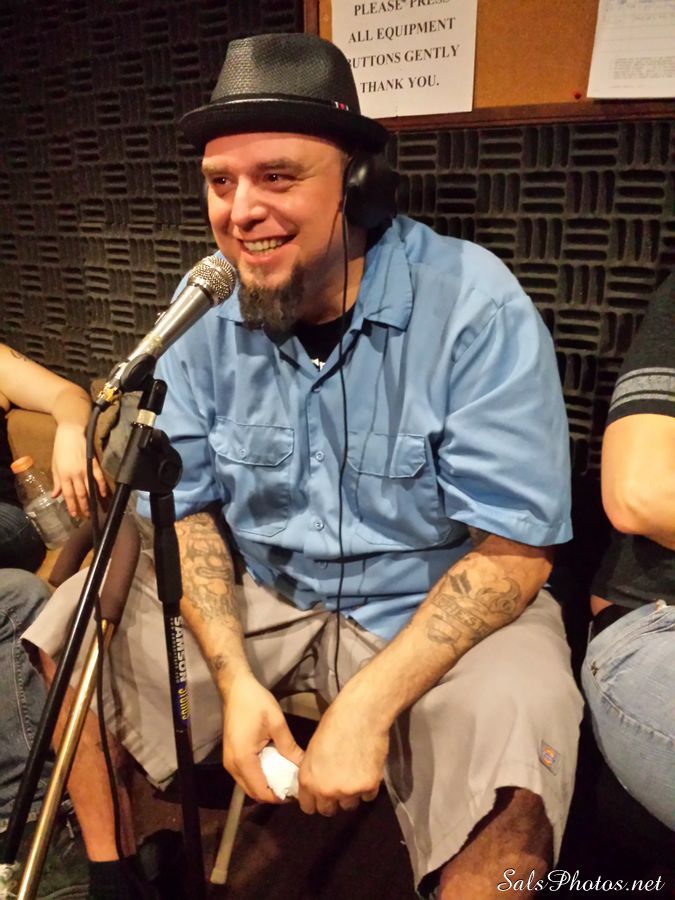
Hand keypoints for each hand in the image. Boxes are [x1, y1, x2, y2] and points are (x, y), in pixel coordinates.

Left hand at [51, 423, 107, 517]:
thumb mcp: (54, 465)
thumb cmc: (60, 448)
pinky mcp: (94, 464)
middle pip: (80, 494)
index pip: (68, 494)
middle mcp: (74, 474)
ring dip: (92, 500)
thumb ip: (56, 481)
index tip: (74, 514)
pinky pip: (99, 478)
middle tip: (86, 516)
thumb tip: (55, 495)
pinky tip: (104, 494)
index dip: (71, 505)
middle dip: (83, 506)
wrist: (70, 432)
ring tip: (94, 509)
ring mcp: (85, 469)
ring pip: (89, 489)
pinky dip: (102, 487)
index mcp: (63, 475)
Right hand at [222, 673, 303, 802]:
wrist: (236, 688)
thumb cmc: (256, 703)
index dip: (279, 797)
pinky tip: (274, 767)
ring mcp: (229, 761)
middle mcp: (233, 766)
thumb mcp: (277, 724)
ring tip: (285, 778)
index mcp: (244, 760)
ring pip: (248, 785)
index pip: (262, 792)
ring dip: (266, 785)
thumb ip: (289, 748)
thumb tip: (303, 765)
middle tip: (293, 786)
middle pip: (253, 792)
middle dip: (273, 793)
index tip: (296, 792)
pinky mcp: (231, 755)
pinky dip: (259, 776)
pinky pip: (245, 775)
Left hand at [297, 694, 388, 816]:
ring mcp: (348, 791)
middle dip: (333, 801)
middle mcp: (326, 791)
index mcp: (308, 780)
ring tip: (355, 772)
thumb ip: (314, 771)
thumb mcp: (313, 749)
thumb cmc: (334, 724)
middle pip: (328, 810)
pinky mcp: (368, 787)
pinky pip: (368, 796)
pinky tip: (367, 769)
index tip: (321, 795)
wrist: (360, 715)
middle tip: (340, 784)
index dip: (315, 801)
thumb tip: (317, 783)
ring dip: (351, 794)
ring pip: (349, 805)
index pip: (308, 807)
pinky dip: (368, 787)